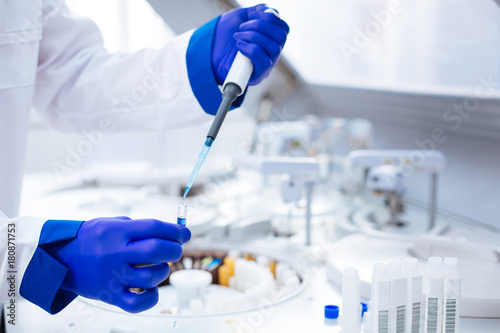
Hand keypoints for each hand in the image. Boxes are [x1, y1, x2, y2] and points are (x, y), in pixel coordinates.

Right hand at [44, 217, 190, 312]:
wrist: (59, 258)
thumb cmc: (89, 240)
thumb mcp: (110, 223)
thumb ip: (138, 226)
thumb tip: (171, 232)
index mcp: (117, 232)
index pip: (155, 228)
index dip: (175, 230)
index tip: (184, 233)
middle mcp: (116, 253)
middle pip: (158, 250)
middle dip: (175, 249)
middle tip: (175, 249)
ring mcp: (113, 276)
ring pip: (152, 277)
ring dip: (163, 271)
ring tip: (159, 267)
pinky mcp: (110, 296)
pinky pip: (138, 303)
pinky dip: (151, 297)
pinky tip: (149, 288)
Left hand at [212, 4, 289, 85]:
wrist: (206, 53)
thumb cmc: (222, 38)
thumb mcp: (240, 18)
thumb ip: (256, 12)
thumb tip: (268, 10)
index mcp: (269, 39)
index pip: (283, 29)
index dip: (271, 18)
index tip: (252, 16)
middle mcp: (270, 53)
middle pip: (281, 37)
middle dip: (261, 26)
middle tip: (242, 27)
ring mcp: (265, 65)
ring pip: (274, 49)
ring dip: (254, 37)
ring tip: (237, 37)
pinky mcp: (256, 75)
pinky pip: (264, 62)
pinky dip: (251, 49)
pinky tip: (239, 47)